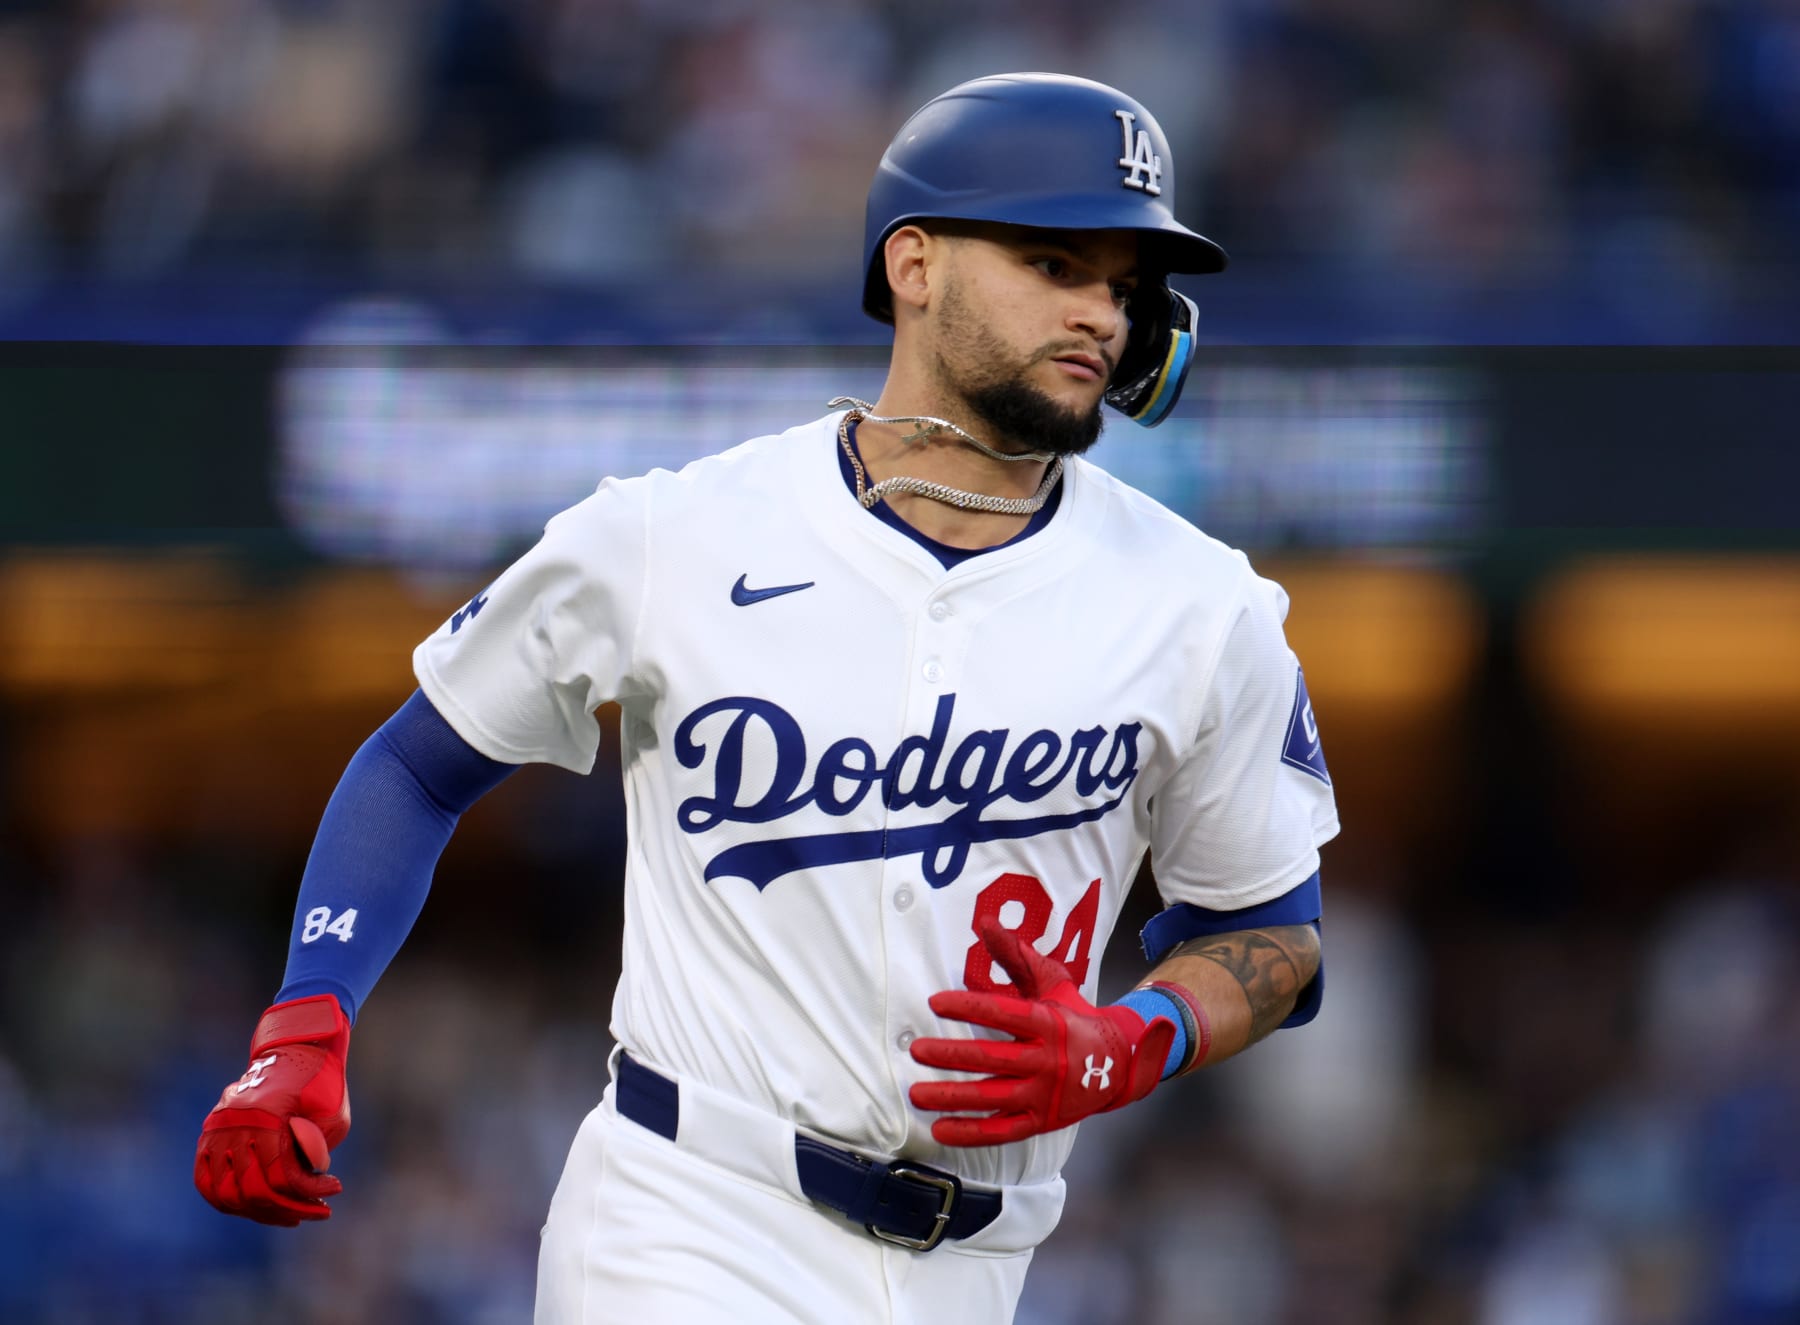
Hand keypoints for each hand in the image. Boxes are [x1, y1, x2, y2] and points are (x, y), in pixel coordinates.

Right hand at [194, 994, 351, 1225]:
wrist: (294, 1048)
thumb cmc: (320, 1081)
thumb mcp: (333, 1111)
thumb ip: (318, 1146)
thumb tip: (306, 1175)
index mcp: (266, 1117)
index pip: (279, 1177)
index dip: (308, 1193)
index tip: (335, 1190)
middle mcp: (234, 1125)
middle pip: (252, 1192)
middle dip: (288, 1209)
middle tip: (317, 1211)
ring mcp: (217, 1130)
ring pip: (226, 1194)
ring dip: (259, 1212)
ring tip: (290, 1215)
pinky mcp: (210, 1133)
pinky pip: (205, 1181)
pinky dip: (227, 1200)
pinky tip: (255, 1208)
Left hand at [909, 918, 1174, 1145]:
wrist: (1118, 1065)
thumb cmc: (1076, 1016)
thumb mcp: (1052, 982)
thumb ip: (1017, 955)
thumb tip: (986, 922)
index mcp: (1050, 1023)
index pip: (1006, 1013)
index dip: (970, 1007)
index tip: (936, 1002)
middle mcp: (1048, 1061)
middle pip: (994, 1058)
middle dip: (952, 1055)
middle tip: (917, 1049)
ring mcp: (1044, 1096)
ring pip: (993, 1098)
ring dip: (953, 1097)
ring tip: (917, 1093)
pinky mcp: (1040, 1122)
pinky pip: (1002, 1131)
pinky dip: (971, 1133)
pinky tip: (940, 1129)